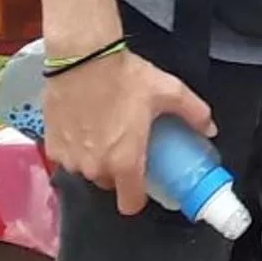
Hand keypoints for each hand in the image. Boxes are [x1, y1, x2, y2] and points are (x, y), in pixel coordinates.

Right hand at [39, 49, 218, 217]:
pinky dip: (75, 147)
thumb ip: (194, 112)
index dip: (138, 196)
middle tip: (125, 143)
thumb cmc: (122, 76)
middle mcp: (95, 166)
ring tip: (104, 129)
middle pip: (110, 183)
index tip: (142, 182)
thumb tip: (208, 127)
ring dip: (95, 157)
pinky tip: (83, 125)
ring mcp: (71, 158)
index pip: (131, 203)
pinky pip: (67, 157)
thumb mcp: (168, 91)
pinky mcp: (52, 146)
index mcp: (125, 161)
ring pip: (87, 170)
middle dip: (118, 169)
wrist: (81, 56)